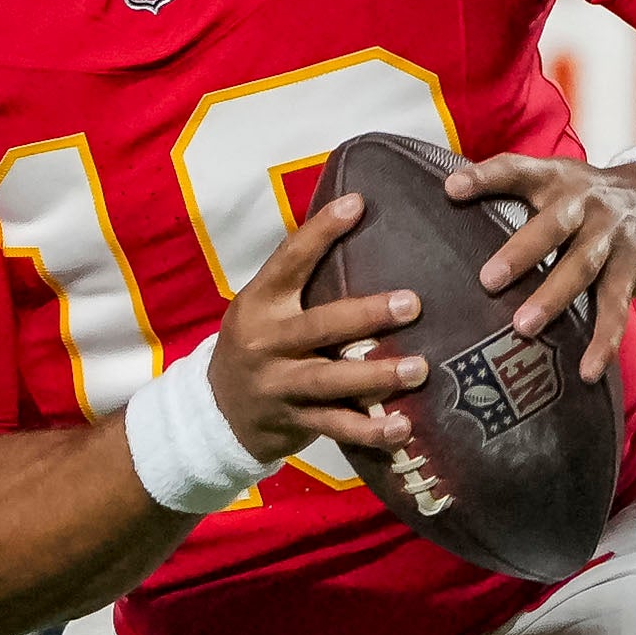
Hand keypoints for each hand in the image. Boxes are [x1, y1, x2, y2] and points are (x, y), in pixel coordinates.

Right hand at [203, 192, 427, 460]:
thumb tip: (355, 220)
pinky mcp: (294, 421)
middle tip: (412, 304)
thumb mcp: (264, 307)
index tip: (357, 204)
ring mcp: (279, 385)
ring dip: (376, 376)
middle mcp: (266, 342)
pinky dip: (371, 430)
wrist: (217, 411)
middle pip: (318, 326)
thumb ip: (301, 281)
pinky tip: (403, 427)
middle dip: (366, 315)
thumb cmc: (258, 344)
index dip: (320, 232)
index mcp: (260, 303)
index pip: (289, 260)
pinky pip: (336, 426)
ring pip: (330, 380)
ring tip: (418, 369)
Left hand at [441, 150, 635, 380]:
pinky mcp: (630, 269)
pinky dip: (604, 340)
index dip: (486, 177)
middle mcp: (586, 204)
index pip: (518, 171)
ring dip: (553, 298)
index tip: (452, 189)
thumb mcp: (554, 183)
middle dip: (522, 252)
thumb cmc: (584, 200)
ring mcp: (611, 237)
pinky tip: (587, 370)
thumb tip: (445, 196)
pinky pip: (615, 307)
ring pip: (581, 267)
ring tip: (523, 328)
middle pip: (554, 226)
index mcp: (557, 179)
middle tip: (488, 281)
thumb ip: (508, 190)